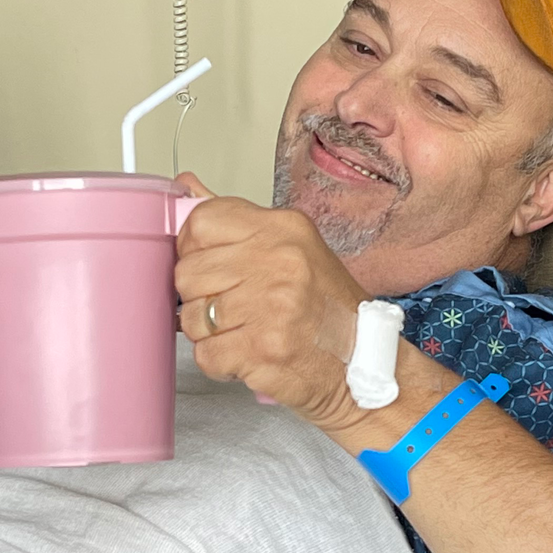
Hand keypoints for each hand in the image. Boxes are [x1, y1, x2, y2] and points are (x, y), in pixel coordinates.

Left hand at [175, 172, 369, 432]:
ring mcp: (270, 307)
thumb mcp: (294, 249)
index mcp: (284, 229)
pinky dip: (218, 362)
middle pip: (188, 272)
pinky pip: (205, 354)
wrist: (364, 366)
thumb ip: (237, 223)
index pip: (201, 222)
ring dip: (208, 333)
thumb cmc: (328, 310)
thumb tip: (187, 187)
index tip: (207, 266)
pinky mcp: (262, 349)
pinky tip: (246, 355)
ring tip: (242, 332)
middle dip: (198, 296)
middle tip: (230, 307)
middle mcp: (279, 261)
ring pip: (191, 317)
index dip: (192, 249)